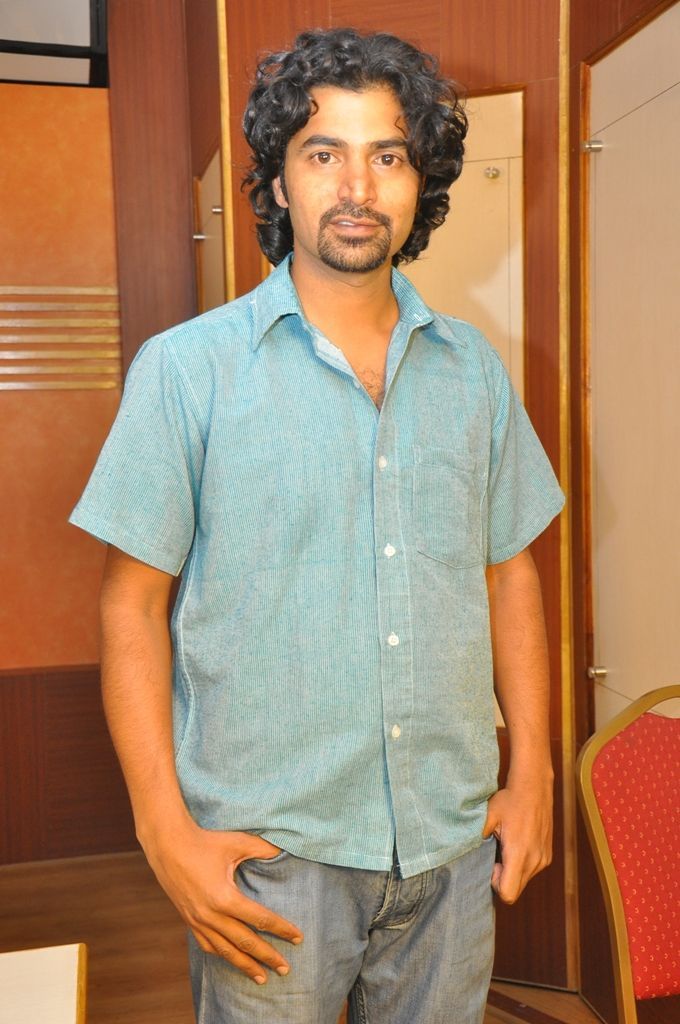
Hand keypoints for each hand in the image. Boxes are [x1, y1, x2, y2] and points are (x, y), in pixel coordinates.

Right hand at [142, 819, 302, 983]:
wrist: (168, 845)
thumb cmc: (205, 841)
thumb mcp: (237, 842)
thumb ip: (263, 849)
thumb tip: (284, 852)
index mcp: (225, 897)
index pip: (260, 919)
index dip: (281, 929)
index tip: (298, 937)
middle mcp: (211, 915)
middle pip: (245, 942)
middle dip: (267, 957)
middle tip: (286, 969)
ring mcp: (198, 921)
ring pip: (225, 950)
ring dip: (245, 965)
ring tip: (262, 978)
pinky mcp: (189, 920)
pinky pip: (207, 945)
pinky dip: (222, 955)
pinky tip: (232, 960)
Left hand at [482, 780, 552, 903]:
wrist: (534, 787)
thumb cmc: (509, 801)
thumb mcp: (488, 817)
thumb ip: (477, 838)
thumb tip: (464, 852)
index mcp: (518, 853)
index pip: (508, 894)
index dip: (495, 884)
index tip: (492, 864)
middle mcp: (534, 861)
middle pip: (515, 890)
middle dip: (502, 878)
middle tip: (496, 854)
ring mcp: (543, 859)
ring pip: (523, 881)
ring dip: (512, 871)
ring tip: (506, 845)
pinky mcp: (547, 856)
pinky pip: (531, 871)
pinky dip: (521, 864)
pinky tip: (516, 843)